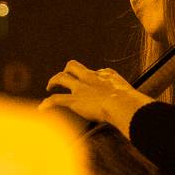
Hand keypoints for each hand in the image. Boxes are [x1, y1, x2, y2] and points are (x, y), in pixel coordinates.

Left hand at [39, 60, 153, 134]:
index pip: (92, 72)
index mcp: (103, 76)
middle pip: (73, 66)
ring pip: (61, 78)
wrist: (122, 103)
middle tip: (61, 79)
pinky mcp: (74, 100)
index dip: (88, 77)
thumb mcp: (130, 93)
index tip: (89, 85)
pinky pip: (56, 100)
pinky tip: (41, 108)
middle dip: (66, 71)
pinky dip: (47, 104)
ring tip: (49, 87)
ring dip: (53, 81)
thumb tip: (133, 101)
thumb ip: (128, 94)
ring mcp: (80, 88)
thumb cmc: (130, 102)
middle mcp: (89, 78)